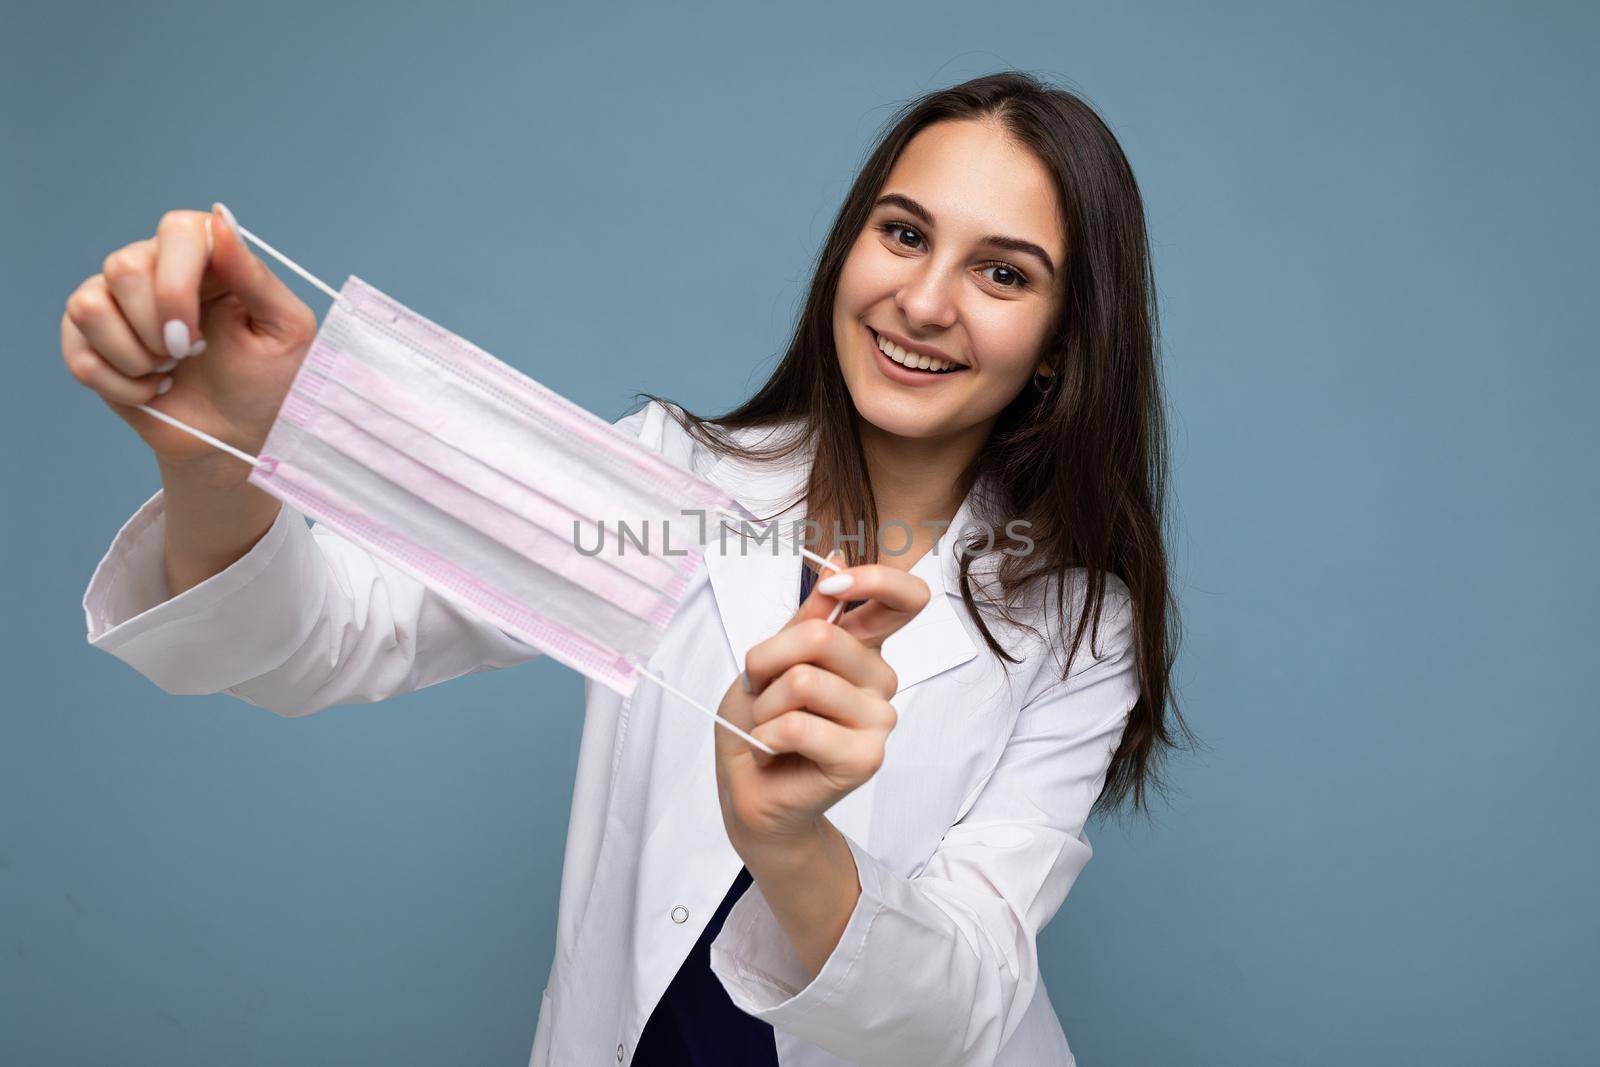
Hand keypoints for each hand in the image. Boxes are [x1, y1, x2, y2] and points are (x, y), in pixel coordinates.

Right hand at [61, 205, 317, 485]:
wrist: (239, 435)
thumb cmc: (269, 382)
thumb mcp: (286, 331)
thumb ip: (255, 276)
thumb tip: (217, 218)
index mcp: (208, 258)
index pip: (177, 230)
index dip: (177, 284)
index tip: (195, 337)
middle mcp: (157, 268)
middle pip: (125, 266)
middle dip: (158, 329)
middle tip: (191, 355)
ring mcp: (116, 302)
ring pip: (89, 305)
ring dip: (135, 356)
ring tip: (170, 369)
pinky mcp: (88, 341)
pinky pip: (79, 353)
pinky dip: (121, 385)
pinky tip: (152, 389)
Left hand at [714, 552, 932, 853]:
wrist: (749, 790)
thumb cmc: (762, 722)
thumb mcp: (773, 658)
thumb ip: (807, 615)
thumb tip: (837, 557)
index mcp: (865, 648)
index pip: (906, 599)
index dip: (875, 579)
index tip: (832, 585)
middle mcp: (880, 680)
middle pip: (822, 635)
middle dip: (766, 661)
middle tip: (759, 691)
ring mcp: (879, 720)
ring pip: (803, 681)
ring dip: (764, 706)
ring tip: (769, 728)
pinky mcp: (866, 758)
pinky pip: (800, 725)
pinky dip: (767, 736)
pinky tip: (773, 752)